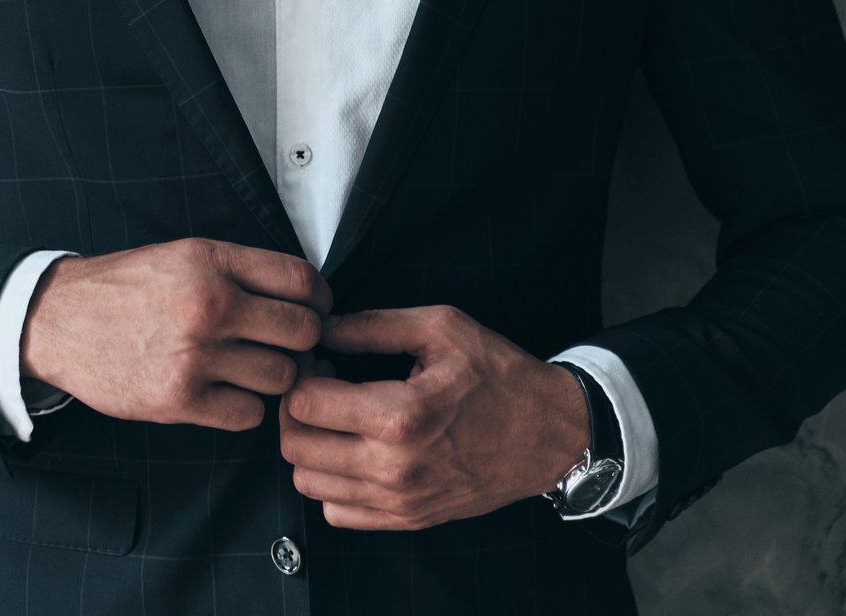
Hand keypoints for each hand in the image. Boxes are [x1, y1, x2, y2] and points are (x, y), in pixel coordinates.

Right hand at [21, 238, 331, 430]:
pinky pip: (248, 413)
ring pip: (281, 377)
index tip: (313, 310)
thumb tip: (304, 298)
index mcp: (210, 262)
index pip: (301, 281)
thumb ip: (240, 271)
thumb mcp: (182, 255)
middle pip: (302, 332)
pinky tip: (225, 391)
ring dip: (273, 376)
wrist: (57, 321)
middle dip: (302, 341)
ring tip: (249, 368)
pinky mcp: (179, 400)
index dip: (318, 299)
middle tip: (286, 345)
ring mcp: (194, 356)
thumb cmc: (123, 289)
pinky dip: (244, 406)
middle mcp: (207, 305)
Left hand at [277, 305, 587, 529]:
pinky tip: (353, 449)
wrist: (550, 435)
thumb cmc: (500, 378)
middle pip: (296, 446)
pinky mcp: (407, 519)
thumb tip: (323, 329)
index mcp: (400, 416)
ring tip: (338, 417)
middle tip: (322, 384)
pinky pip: (337, 511)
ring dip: (310, 445)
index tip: (319, 359)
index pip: (304, 404)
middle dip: (296, 409)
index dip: (301, 373)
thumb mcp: (441, 329)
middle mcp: (394, 467)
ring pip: (309, 482)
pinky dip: (332, 481)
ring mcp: (399, 501)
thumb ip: (372, 325)